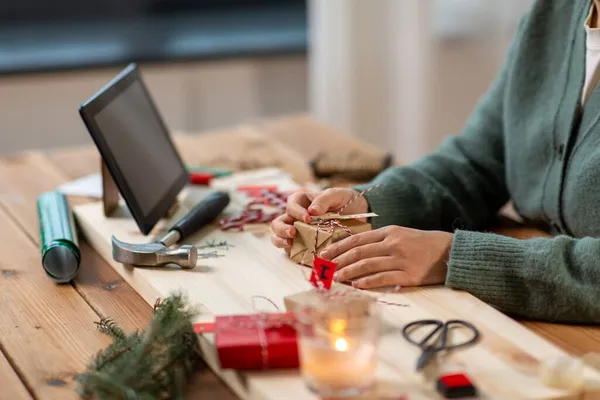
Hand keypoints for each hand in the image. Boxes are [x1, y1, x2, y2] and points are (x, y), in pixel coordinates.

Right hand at [270, 188, 368, 253]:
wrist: (357, 214)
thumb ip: (324, 199)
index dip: (296, 212)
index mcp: (301, 202)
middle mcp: (296, 218)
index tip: (308, 218)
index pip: (291, 206)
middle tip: (292, 233)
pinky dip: (294, 253)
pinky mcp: (304, 245)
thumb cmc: (344, 201)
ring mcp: (298, 233)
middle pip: (278, 223)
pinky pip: (294, 251)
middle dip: (281, 229)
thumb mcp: (336, 195)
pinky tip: (301, 254)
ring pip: (279, 237)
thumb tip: (312, 211)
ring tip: (289, 245)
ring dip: (280, 241)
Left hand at [319, 226, 452, 288]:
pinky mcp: (408, 275)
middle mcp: (392, 244)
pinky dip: (368, 282)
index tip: (324, 254)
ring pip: (367, 265)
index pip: (357, 239)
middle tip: (324, 269)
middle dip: (338, 261)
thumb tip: (354, 249)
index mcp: (389, 232)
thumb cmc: (422, 244)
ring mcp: (400, 259)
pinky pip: (383, 278)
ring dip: (348, 272)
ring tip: (336, 278)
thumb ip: (380, 240)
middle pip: (358, 252)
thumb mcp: (400, 235)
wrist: (450, 252)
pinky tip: (357, 285)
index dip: (338, 247)